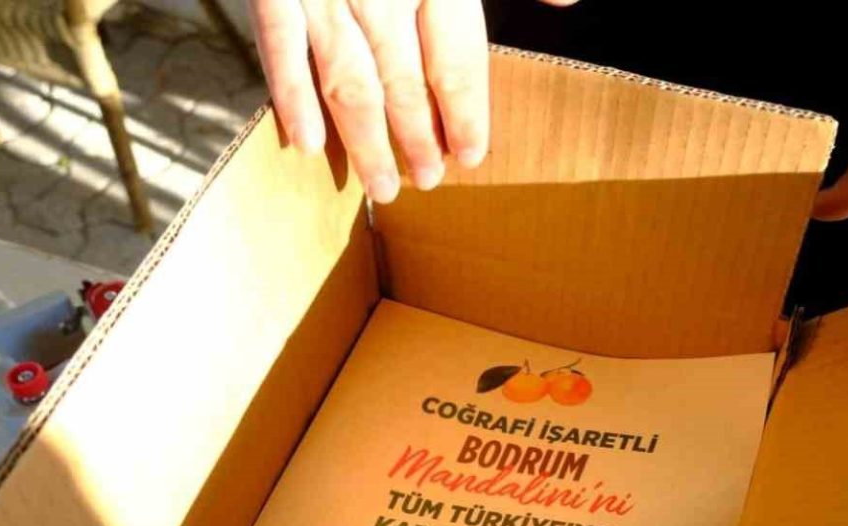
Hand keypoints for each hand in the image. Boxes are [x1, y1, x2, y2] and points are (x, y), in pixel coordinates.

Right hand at [252, 1, 573, 202]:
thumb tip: (568, 2)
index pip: (457, 59)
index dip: (467, 113)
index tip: (473, 156)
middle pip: (405, 82)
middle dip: (418, 139)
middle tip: (427, 182)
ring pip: (349, 82)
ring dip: (366, 140)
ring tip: (380, 186)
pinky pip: (279, 49)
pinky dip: (290, 98)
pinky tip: (303, 145)